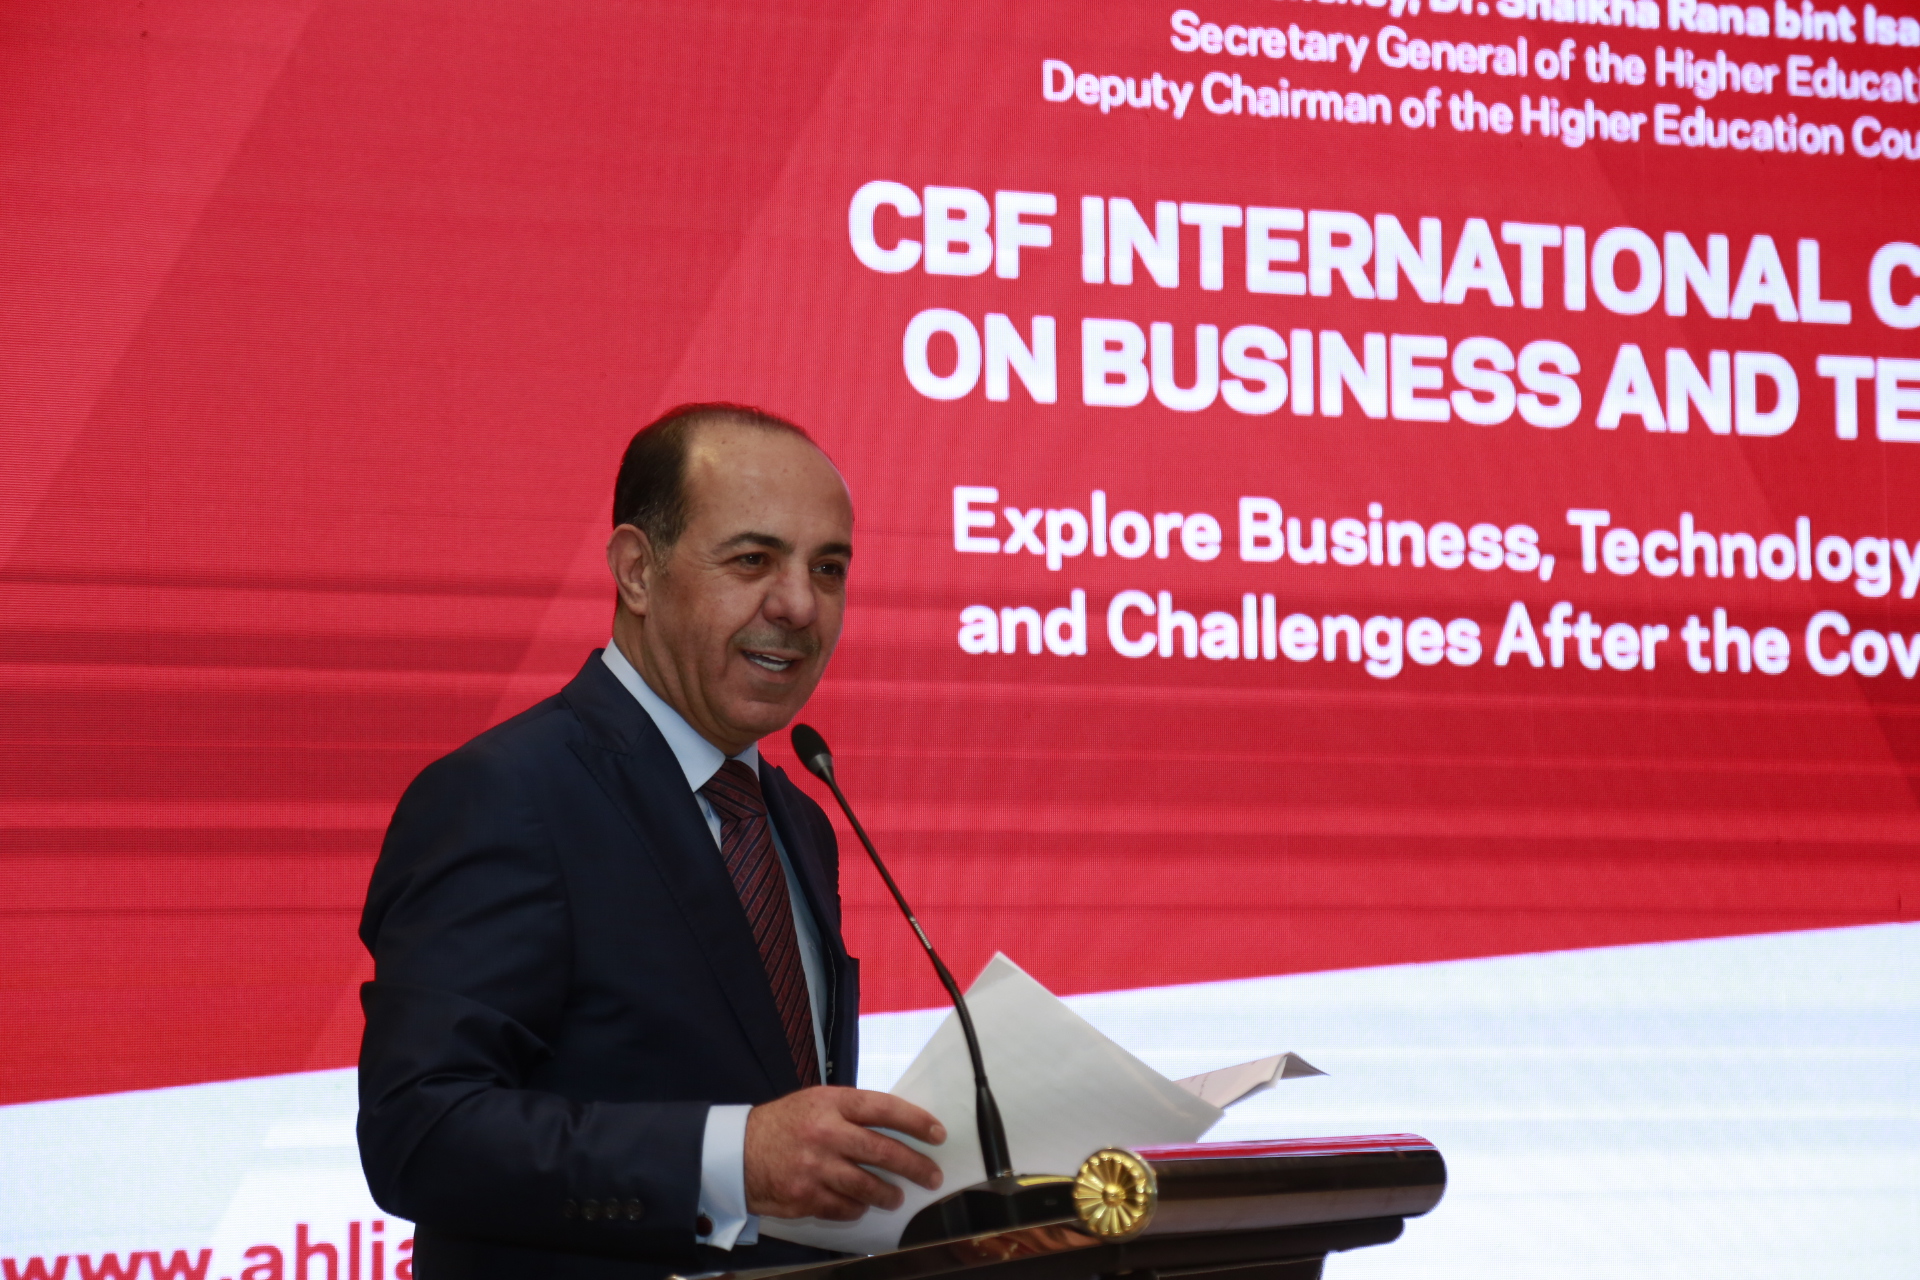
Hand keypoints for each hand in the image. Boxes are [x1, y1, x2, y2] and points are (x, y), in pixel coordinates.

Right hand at [743, 1086, 945, 1220]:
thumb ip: (852, 1111)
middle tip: (933, 1176)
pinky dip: (858, 1208)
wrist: (736, 1153)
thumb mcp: (816, 1102)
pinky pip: (845, 1208)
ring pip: (868, 1186)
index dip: (916, 1121)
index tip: (937, 1133)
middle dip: (915, 1166)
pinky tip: (862, 1204)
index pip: (884, 1109)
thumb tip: (896, 1127)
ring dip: (889, 1194)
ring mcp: (816, 1168)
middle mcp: (826, 1134)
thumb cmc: (784, 1124)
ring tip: (897, 1196)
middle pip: (883, 1151)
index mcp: (831, 1104)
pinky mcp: (806, 1197)